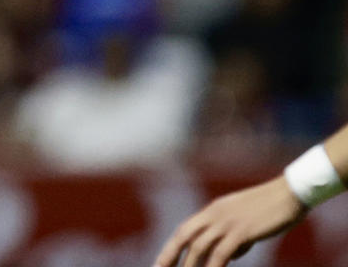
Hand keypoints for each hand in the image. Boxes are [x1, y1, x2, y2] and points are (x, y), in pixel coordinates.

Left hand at [152, 177, 304, 266]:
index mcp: (213, 210)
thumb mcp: (247, 223)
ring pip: (199, 246)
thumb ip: (235, 238)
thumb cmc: (272, 209)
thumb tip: (229, 256)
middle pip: (184, 236)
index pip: (185, 229)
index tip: (161, 262)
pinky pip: (221, 253)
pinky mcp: (241, 231)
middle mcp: (215, 214)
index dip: (172, 246)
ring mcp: (227, 221)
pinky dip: (213, 266)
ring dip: (190, 265)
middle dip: (170, 255)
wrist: (290, 193)